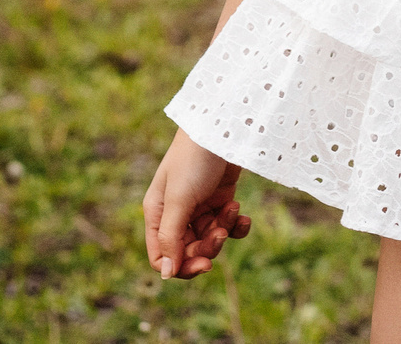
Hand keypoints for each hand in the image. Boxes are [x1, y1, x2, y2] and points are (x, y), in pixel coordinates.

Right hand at [142, 129, 251, 277]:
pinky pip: (227, 226)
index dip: (182, 266)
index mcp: (157, 213)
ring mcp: (198, 207)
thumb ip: (172, 237)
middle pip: (188, 251)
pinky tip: (242, 214)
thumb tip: (165, 274)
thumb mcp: (180, 200)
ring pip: (210, 239)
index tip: (204, 263)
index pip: (162, 256)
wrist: (222, 126)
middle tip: (222, 234)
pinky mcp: (219, 200)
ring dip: (224, 230)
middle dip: (208, 247)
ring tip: (233, 210)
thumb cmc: (194, 159)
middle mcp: (175, 213)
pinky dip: (236, 225)